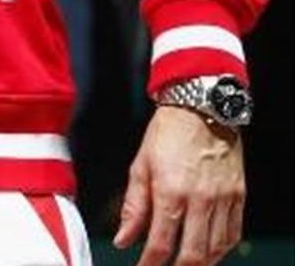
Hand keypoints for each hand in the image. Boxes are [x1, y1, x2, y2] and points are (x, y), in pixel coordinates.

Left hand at [117, 105, 243, 264]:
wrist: (200, 111)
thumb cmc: (166, 136)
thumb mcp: (140, 167)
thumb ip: (133, 207)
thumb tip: (123, 239)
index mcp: (171, 192)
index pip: (161, 243)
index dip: (150, 264)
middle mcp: (200, 199)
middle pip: (193, 254)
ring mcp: (223, 199)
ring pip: (216, 248)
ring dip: (200, 263)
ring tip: (184, 263)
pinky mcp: (238, 196)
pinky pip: (233, 233)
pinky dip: (221, 249)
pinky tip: (208, 251)